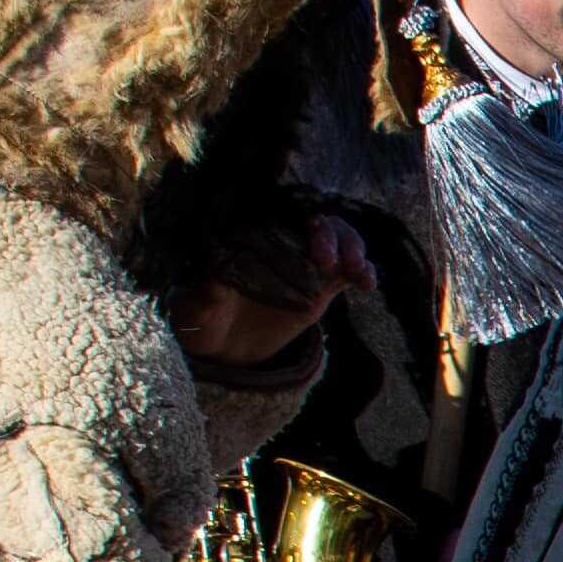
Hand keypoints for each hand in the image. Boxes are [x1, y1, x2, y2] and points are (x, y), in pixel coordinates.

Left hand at [174, 209, 378, 380]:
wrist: (223, 348)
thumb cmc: (201, 320)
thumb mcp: (195, 310)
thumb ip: (204, 296)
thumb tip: (215, 283)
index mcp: (250, 239)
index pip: (279, 213)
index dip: (297, 217)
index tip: (307, 235)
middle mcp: (281, 244)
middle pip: (316, 221)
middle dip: (331, 234)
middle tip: (329, 261)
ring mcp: (305, 263)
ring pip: (338, 239)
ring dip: (353, 247)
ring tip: (358, 270)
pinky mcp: (322, 286)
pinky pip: (348, 271)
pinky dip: (363, 272)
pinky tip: (367, 284)